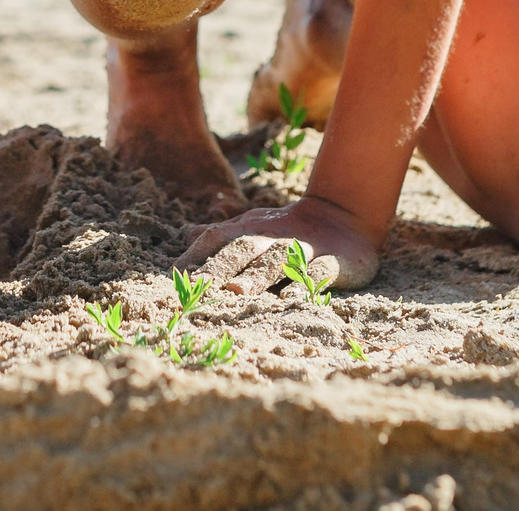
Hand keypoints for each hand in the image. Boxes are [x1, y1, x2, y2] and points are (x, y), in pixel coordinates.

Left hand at [178, 193, 380, 295]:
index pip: (218, 239)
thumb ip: (221, 235)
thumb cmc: (287, 229)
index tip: (175, 276)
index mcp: (251, 229)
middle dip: (221, 266)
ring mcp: (304, 248)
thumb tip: (184, 234)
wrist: (343, 216)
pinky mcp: (333, 260)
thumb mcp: (253, 226)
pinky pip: (318, 273)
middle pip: (244, 249)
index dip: (197, 255)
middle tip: (200, 286)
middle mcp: (274, 237)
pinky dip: (304, 285)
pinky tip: (289, 302)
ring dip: (255, 276)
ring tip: (235, 292)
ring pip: (277, 261)